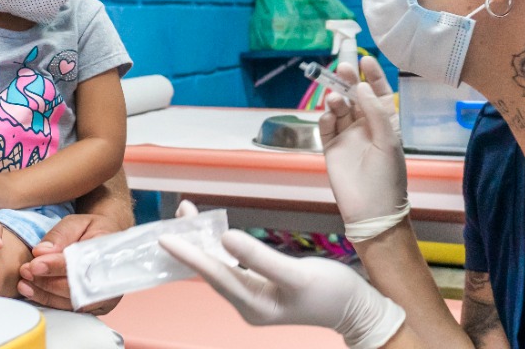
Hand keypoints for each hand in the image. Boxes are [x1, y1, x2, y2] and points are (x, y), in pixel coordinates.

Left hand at [18, 213, 123, 313]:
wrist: (107, 241)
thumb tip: (41, 252)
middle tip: (25, 272)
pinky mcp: (96, 307)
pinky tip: (34, 293)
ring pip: (71, 302)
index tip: (34, 265)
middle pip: (76, 287)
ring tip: (24, 284)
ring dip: (45, 294)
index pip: (81, 263)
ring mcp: (105, 296)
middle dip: (47, 282)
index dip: (56, 266)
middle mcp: (110, 278)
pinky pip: (70, 309)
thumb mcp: (77, 222)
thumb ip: (60, 234)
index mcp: (108, 252)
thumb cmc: (92, 230)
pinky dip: (50, 302)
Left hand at [160, 202, 405, 348]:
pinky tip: (213, 232)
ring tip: (188, 216)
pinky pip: (231, 266)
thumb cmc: (333, 293)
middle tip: (177, 214)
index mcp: (254, 305)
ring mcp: (253, 297)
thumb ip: (260, 257)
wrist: (359, 309)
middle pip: (211, 271)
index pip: (213, 274)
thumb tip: (225, 239)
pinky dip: (219, 247)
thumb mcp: (298, 274)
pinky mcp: (261, 288)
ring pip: (219, 267)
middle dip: (191, 244)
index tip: (166, 237)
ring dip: (203, 243)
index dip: (189, 254)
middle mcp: (248, 304)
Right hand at [318, 56, 408, 239]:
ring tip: (335, 99)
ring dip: (336, 99)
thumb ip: (374, 111)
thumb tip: (360, 85)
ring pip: (339, 108)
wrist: (371, 210)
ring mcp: (347, 136)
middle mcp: (365, 126)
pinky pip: (326, 125)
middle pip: (355, 96)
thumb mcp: (388, 140)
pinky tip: (328, 115)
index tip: (365, 60)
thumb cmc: (387, 176)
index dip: (373, 76)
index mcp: (385, 123)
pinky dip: (325, 117)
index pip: (378, 93)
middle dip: (348, 81)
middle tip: (341, 68)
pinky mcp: (331, 147)